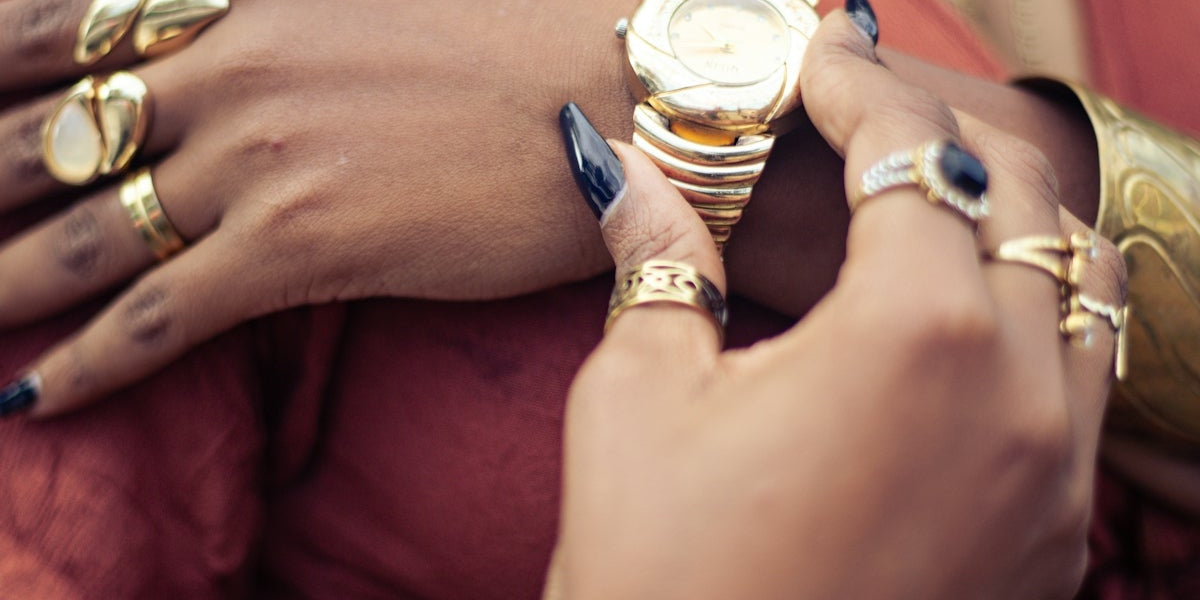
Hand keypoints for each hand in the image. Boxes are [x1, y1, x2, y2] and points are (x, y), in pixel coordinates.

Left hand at [0, 0, 634, 414]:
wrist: (620, 91)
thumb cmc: (519, 43)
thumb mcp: (374, 3)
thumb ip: (287, 20)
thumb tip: (236, 50)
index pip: (57, 28)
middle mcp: (231, 68)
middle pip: (46, 137)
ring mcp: (263, 155)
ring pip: (87, 234)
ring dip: (0, 285)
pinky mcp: (308, 241)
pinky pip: (166, 313)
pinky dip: (92, 361)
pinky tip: (35, 398)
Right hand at [546, 11, 1125, 599]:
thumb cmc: (659, 574)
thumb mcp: (635, 399)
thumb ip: (656, 263)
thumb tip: (621, 174)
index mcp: (916, 340)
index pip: (911, 155)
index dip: (859, 85)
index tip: (821, 54)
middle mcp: (1021, 397)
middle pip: (1020, 198)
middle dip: (941, 134)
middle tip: (864, 114)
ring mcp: (1055, 478)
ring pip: (1078, 288)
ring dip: (1005, 222)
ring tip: (922, 204)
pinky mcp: (1051, 542)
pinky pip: (1081, 388)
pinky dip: (1033, 324)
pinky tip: (956, 331)